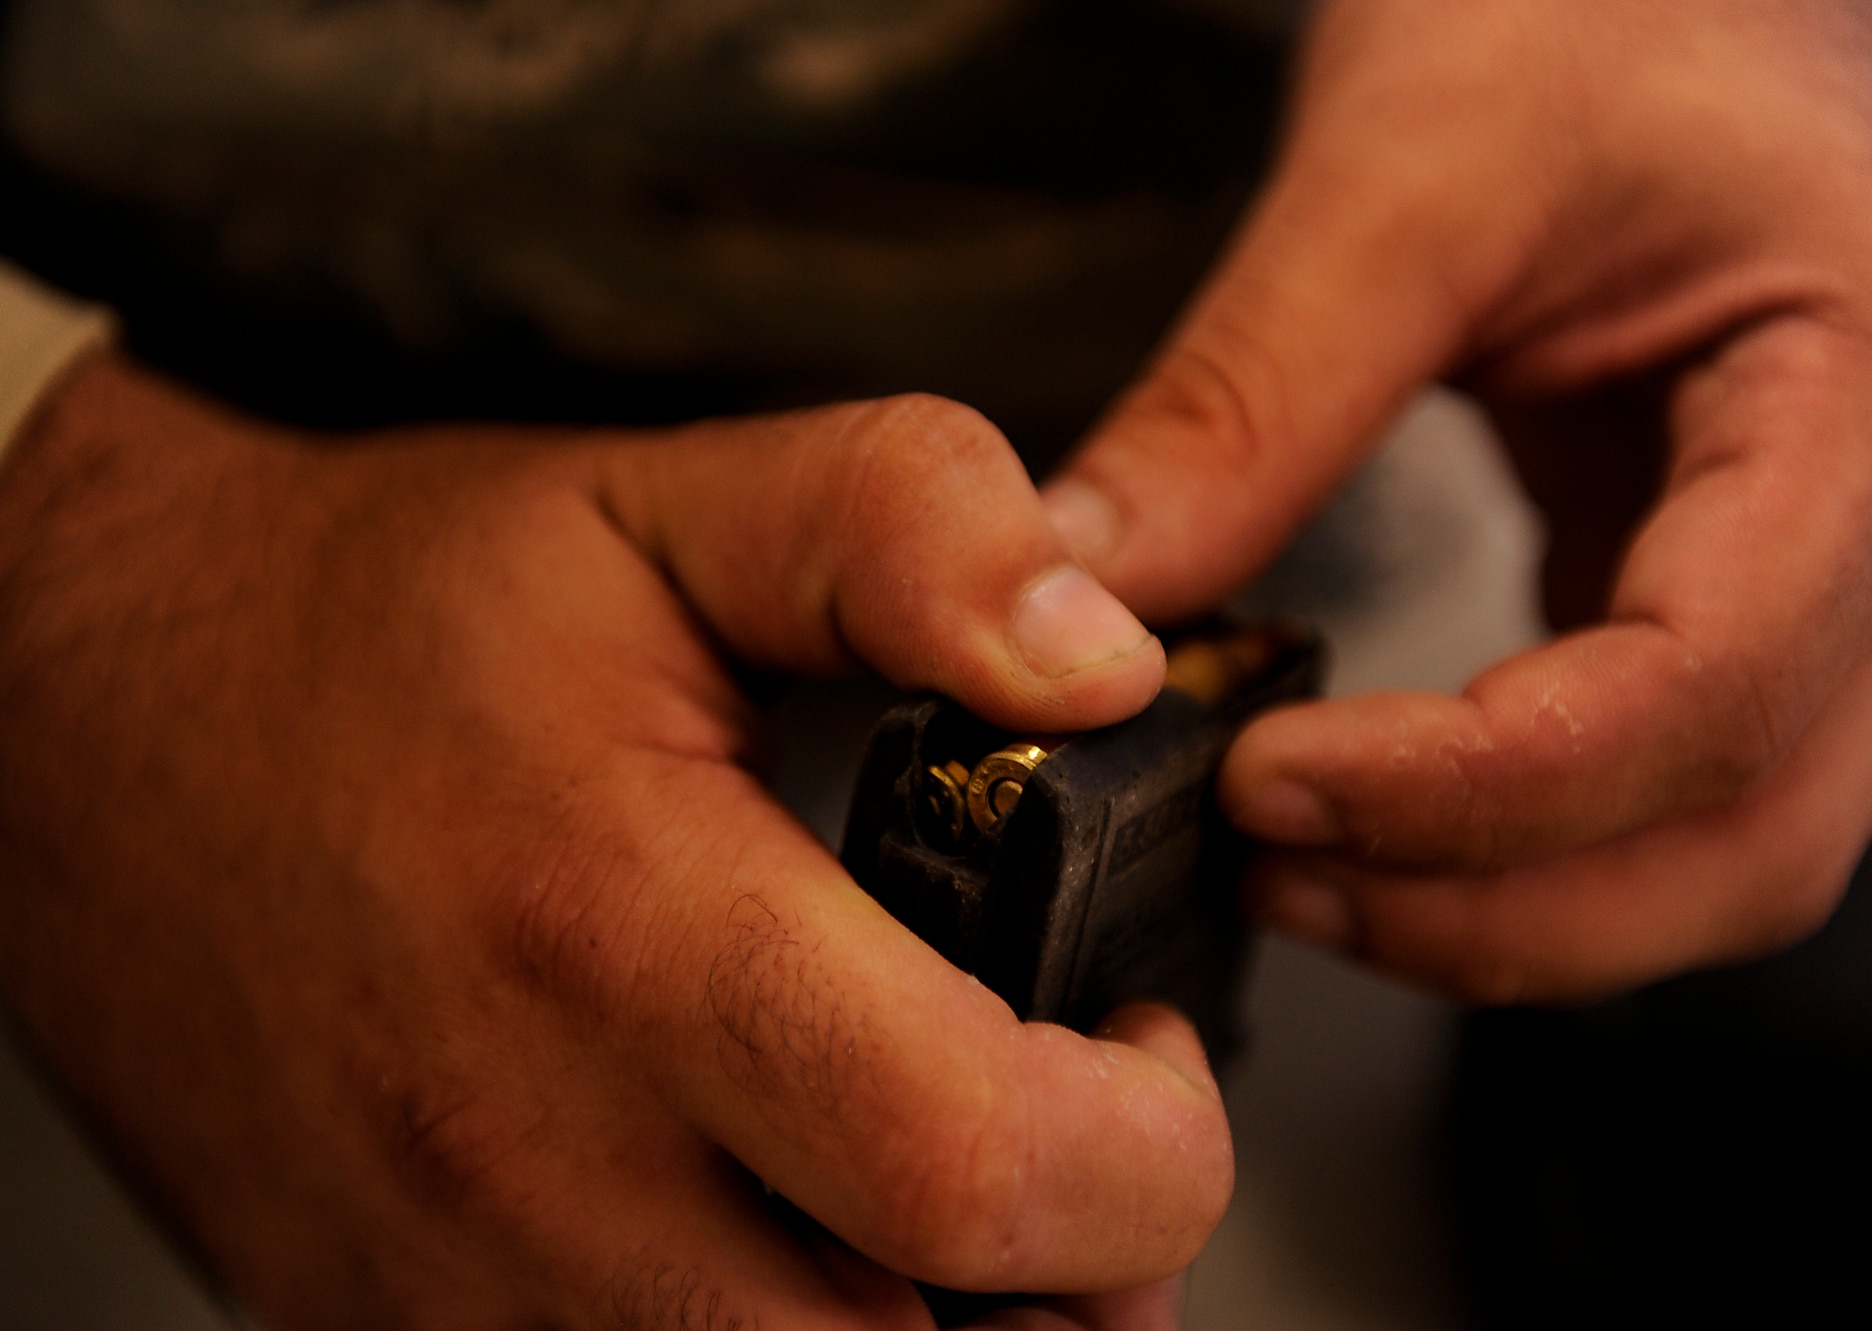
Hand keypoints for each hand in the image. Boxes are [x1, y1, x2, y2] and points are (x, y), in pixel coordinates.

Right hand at [0, 352, 1226, 1327]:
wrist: (86, 715)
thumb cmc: (374, 619)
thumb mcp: (661, 501)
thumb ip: (905, 530)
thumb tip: (1103, 654)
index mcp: (622, 929)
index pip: (972, 1165)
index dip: (1144, 1147)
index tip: (1144, 1049)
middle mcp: (525, 1156)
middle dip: (1067, 1283)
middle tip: (1060, 1137)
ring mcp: (439, 1282)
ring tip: (926, 1181)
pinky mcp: (379, 1326)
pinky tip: (769, 1222)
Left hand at [1044, 0, 1871, 1000]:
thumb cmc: (1585, 15)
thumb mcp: (1405, 177)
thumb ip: (1250, 404)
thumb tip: (1081, 598)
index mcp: (1856, 395)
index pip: (1712, 675)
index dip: (1487, 782)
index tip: (1269, 783)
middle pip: (1748, 831)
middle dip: (1498, 899)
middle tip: (1271, 869)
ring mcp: (1807, 576)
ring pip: (1719, 848)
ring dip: (1508, 910)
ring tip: (1298, 870)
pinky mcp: (1713, 593)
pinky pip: (1656, 786)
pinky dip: (1513, 844)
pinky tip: (1365, 811)